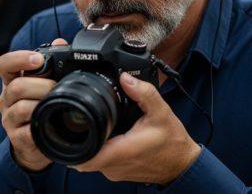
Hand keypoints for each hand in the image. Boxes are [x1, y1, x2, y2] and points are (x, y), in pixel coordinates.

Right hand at [0, 38, 66, 171]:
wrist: (36, 144)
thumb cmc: (42, 108)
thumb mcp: (46, 84)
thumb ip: (53, 63)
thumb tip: (60, 42)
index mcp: (12, 81)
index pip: (4, 64)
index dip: (18, 59)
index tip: (38, 59)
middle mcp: (6, 99)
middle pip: (16, 87)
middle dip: (41, 85)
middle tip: (57, 88)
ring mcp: (9, 119)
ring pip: (21, 107)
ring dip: (42, 104)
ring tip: (57, 105)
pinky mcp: (17, 138)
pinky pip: (27, 131)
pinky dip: (41, 126)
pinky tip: (52, 124)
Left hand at [72, 72, 201, 184]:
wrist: (183, 165)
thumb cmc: (173, 142)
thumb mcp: (161, 112)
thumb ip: (144, 93)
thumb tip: (126, 78)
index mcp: (122, 152)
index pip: (84, 156)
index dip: (71, 143)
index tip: (68, 126)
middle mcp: (114, 166)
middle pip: (82, 156)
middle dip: (75, 138)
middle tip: (76, 118)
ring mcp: (114, 171)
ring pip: (89, 159)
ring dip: (87, 143)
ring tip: (89, 124)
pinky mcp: (117, 172)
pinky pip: (99, 161)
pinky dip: (97, 148)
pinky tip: (103, 134)